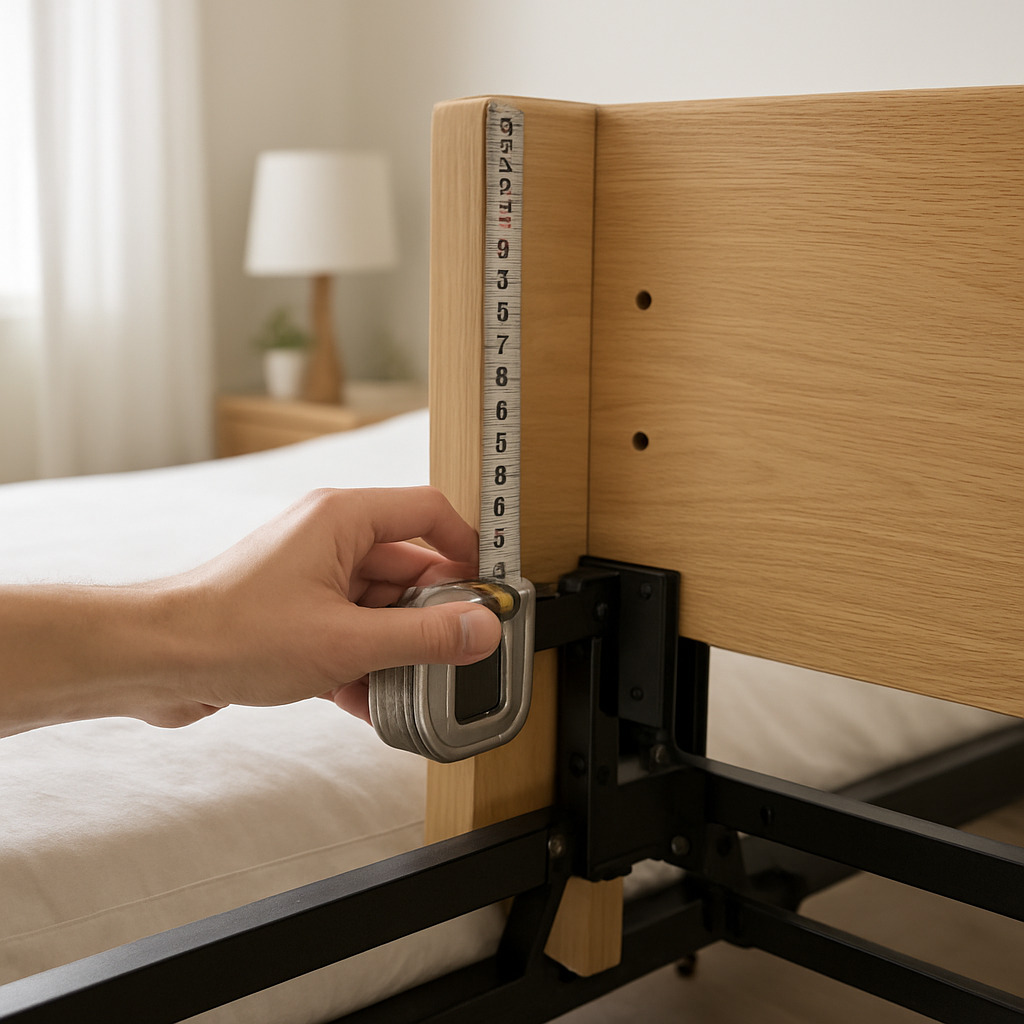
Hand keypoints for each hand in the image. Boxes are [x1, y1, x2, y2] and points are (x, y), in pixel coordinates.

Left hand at [168, 487, 501, 725]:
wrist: (157, 662)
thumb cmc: (233, 633)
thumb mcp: (347, 641)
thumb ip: (424, 637)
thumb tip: (481, 630)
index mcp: (343, 519)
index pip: (427, 511)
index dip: (466, 547)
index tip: (487, 590)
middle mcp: (329, 540)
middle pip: (408, 567)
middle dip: (431, 616)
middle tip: (456, 654)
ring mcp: (312, 578)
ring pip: (380, 607)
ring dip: (397, 649)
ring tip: (411, 687)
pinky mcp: (297, 614)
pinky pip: (351, 632)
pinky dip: (364, 664)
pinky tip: (371, 701)